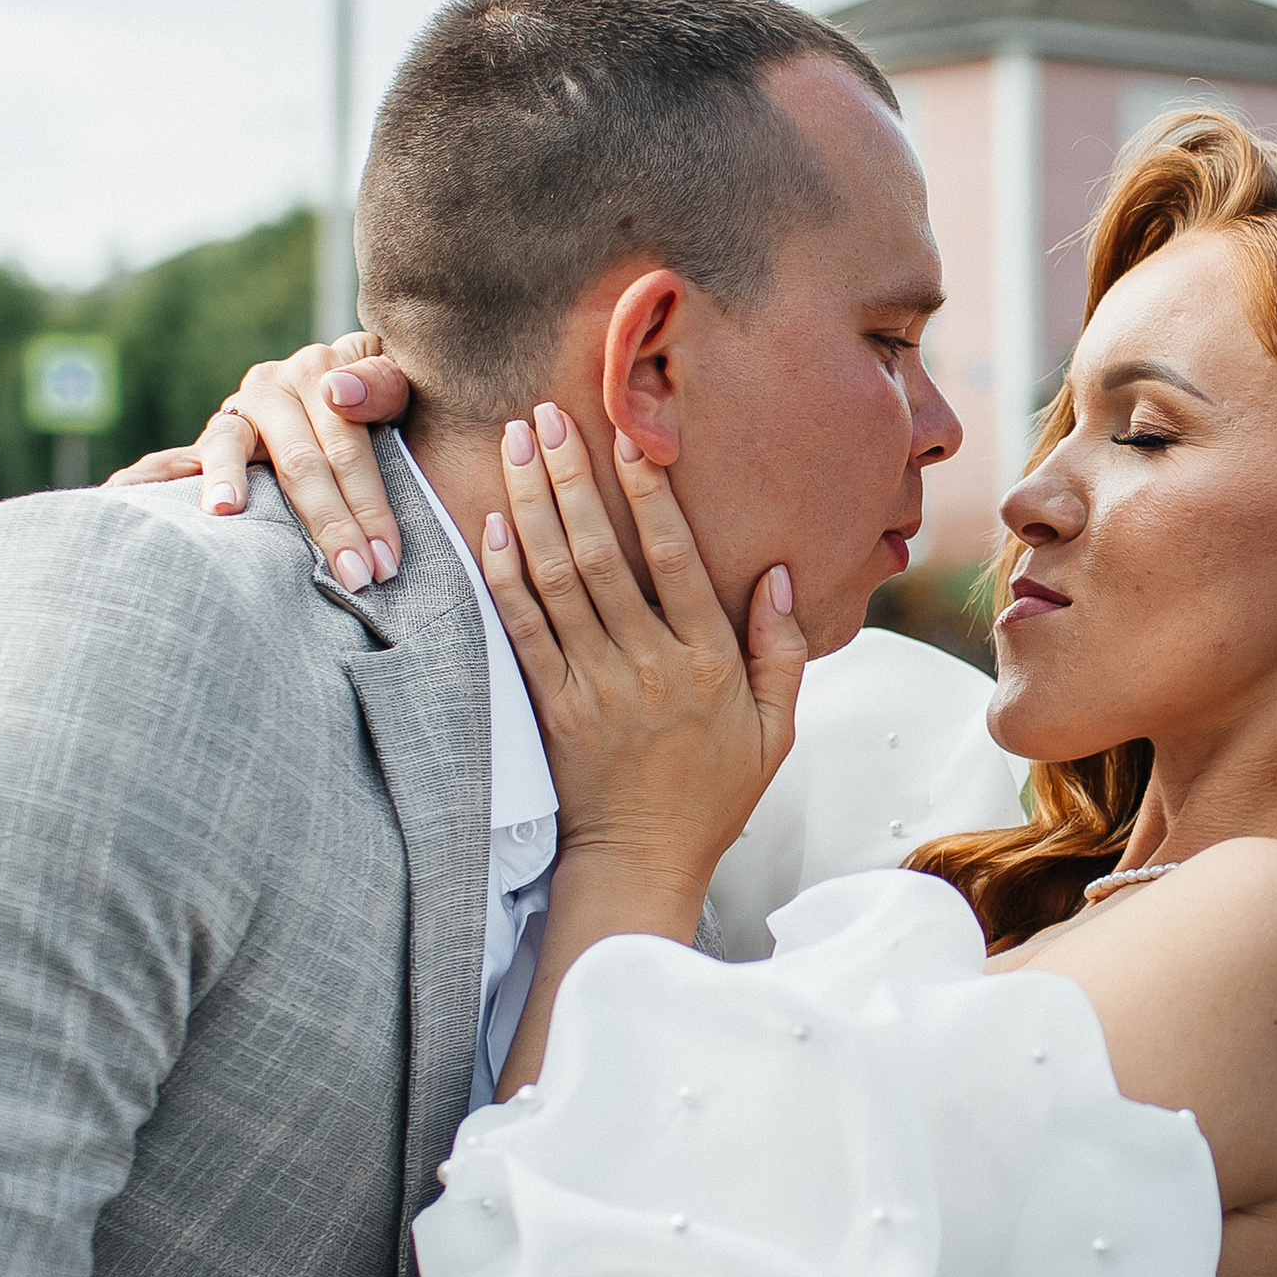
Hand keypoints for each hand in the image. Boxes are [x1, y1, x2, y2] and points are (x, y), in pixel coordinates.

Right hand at [103, 336, 413, 595]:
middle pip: (300, 460)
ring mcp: (239, 411)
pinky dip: (147, 476)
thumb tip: (337, 393)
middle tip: (352, 578)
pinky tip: (120, 494)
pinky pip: (174, 458)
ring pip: (230, 447)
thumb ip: (384, 385)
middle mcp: (274, 384)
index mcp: (324, 369)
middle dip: (328, 524)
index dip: (369, 505)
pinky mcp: (214, 439)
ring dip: (226, 481)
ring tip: (224, 511)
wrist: (348, 386)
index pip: (348, 447)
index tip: (385, 560)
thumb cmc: (386, 404)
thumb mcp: (403, 387)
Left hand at [483, 409, 805, 900]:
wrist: (643, 861)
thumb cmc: (714, 793)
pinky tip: (494, 524)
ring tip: (516, 445)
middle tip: (546, 415)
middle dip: (570, 478)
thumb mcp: (776, 727)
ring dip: (532, 506)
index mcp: (709, 662)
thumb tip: (780, 573)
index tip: (630, 437)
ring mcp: (596, 686)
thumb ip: (782, 649)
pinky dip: (505, 574)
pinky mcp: (553, 707)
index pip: (675, 559)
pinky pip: (524, 629)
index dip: (649, 494)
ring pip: (557, 580)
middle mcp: (650, 666)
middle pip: (602, 554)